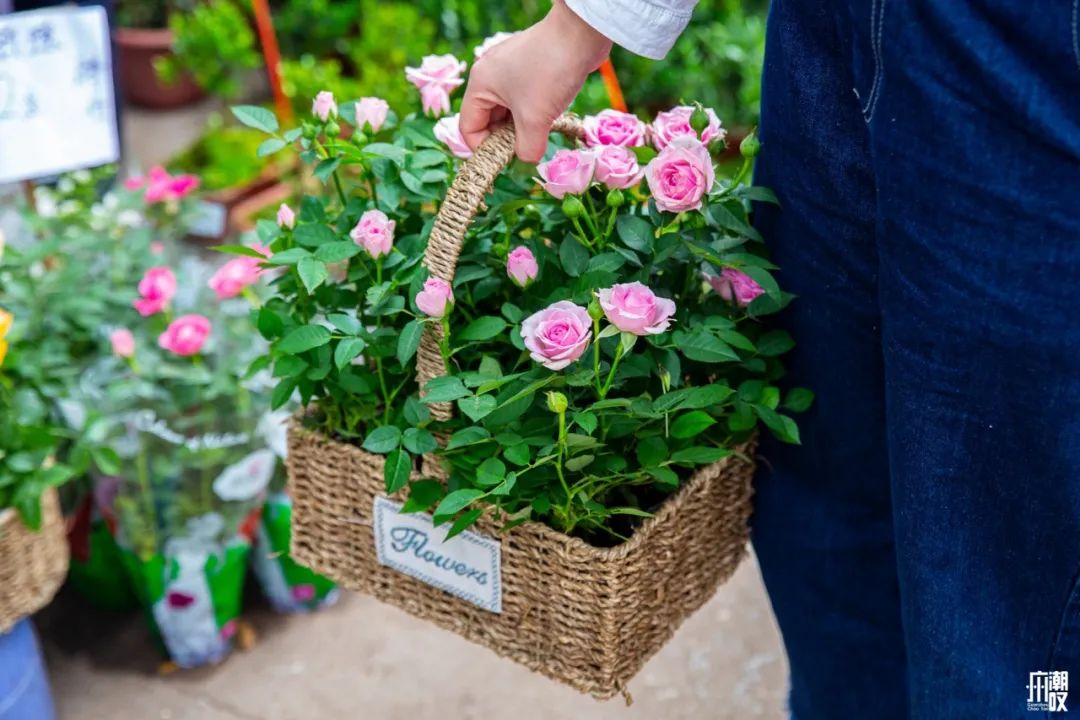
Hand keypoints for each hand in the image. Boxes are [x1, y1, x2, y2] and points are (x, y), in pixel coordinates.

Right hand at [460, 1, 611, 161]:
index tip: (506, 160)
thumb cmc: (549, 73)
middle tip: (527, 148)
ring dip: (522, 127)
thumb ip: (527, 148)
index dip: (483, 149)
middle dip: (505, 138)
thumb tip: (528, 159)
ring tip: (541, 133)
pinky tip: (549, 117)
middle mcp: (490, 75)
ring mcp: (510, 70)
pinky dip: (533, 112)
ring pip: (508, 111)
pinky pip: (524, 99)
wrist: (580, 33)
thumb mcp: (535, 119)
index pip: (468, 127)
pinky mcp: (529, 68)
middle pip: (488, 120)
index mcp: (480, 85)